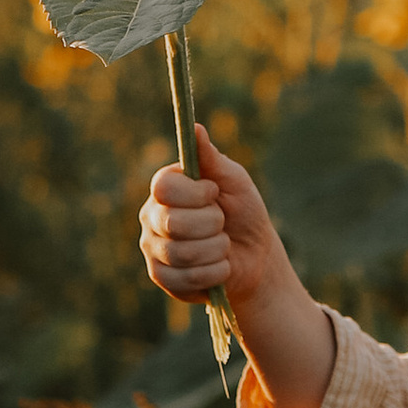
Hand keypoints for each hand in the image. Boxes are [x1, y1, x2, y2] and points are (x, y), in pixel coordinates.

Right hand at [138, 123, 289, 311]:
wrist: (255, 256)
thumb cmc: (243, 212)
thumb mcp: (234, 181)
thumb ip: (211, 158)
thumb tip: (196, 128)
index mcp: (165, 188)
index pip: (164, 187)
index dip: (195, 193)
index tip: (215, 193)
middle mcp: (151, 216)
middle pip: (173, 222)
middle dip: (212, 224)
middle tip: (222, 222)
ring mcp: (153, 249)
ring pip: (182, 253)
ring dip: (217, 249)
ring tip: (223, 245)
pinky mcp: (162, 277)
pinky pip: (185, 279)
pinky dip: (214, 273)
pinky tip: (219, 267)